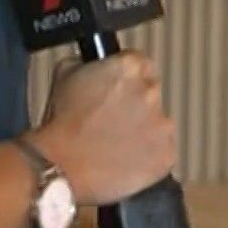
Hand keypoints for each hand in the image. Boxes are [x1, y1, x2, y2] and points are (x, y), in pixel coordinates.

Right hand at [32, 52, 174, 206]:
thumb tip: (97, 64)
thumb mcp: (65, 72)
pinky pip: (162, 152)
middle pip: (151, 93)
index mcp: (130, 67)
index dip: (126, 79)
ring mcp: (162, 125)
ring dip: (142, 130)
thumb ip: (90, 62)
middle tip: (111, 120)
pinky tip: (124, 158)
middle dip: (135, 104)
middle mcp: (151, 92)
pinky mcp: (166, 154)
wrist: (62, 165)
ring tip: (114, 143)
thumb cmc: (62, 124)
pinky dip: (148, 156)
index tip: (118, 90)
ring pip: (158, 124)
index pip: (141, 64)